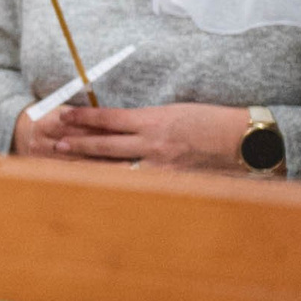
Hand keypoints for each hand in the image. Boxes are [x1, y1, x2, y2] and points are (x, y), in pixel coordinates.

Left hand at [15, 102, 248, 172]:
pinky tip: (100, 189)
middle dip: (78, 143)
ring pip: (116, 167)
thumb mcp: (176, 112)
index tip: (63, 116)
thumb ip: (148, 121)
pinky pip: (138, 185)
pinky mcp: (171, 184)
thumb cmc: (212, 122)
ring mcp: (161, 167)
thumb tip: (119, 126)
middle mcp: (153, 144)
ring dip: (90, 166)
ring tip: (68, 163)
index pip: (109, 118)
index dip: (84, 118)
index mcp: (154, 120)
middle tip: (55, 142)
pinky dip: (118, 186)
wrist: (244, 142)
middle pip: (105, 144)